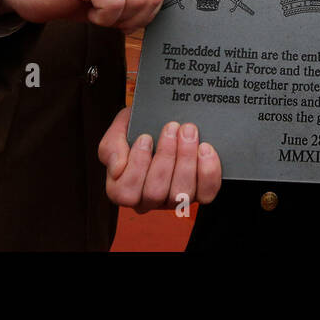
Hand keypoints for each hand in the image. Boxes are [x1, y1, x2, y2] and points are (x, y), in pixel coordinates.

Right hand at [0, 0, 165, 31]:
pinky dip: (101, 18)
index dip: (145, 14)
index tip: (122, 16)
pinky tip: (87, 9)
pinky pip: (114, 5)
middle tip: (108, 16)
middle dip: (133, 19)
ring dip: (116, 18)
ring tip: (96, 10)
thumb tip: (160, 15)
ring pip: (137, 1)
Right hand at [98, 108, 221, 212]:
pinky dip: (208, 171)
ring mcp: (175, 199)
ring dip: (186, 159)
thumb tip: (117, 168)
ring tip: (188, 132)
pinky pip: (206, 193)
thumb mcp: (119, 131)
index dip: (137, 165)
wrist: (164, 119)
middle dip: (165, 156)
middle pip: (155, 193)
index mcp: (124, 189)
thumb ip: (111, 148)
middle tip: (172, 127)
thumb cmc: (139, 127)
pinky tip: (205, 149)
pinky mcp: (199, 193)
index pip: (125, 193)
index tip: (145, 137)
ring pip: (180, 194)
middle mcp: (149, 200)